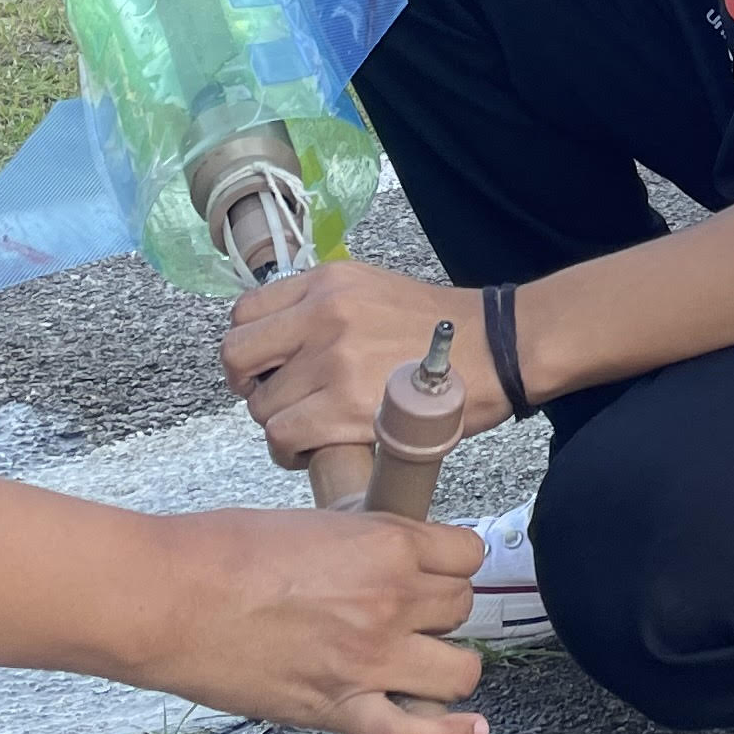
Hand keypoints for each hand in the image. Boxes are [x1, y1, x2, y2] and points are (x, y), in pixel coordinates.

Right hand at [138, 504, 489, 733]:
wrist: (167, 598)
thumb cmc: (218, 552)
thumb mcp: (310, 524)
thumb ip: (358, 546)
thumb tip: (376, 562)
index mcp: (386, 544)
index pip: (465, 553)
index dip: (450, 562)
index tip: (435, 569)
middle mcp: (391, 601)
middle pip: (461, 608)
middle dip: (440, 611)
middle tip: (410, 615)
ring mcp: (369, 660)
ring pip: (459, 670)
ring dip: (446, 666)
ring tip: (420, 664)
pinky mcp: (338, 709)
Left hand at [225, 259, 510, 471]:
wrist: (496, 352)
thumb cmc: (441, 331)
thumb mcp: (374, 290)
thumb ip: (324, 307)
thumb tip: (281, 344)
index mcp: (327, 282)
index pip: (245, 313)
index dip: (250, 348)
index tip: (264, 367)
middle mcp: (322, 314)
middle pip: (237, 356)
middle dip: (249, 386)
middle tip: (277, 400)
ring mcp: (332, 361)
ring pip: (261, 405)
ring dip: (278, 423)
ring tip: (308, 428)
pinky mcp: (345, 407)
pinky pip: (283, 436)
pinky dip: (290, 451)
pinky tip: (313, 449)